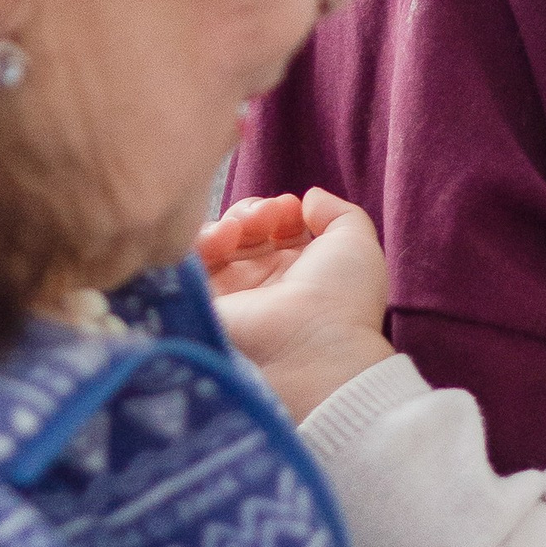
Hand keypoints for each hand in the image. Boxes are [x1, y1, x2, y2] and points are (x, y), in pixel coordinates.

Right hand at [196, 188, 394, 421]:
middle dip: (253, 211)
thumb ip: (337, 213)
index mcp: (300, 269)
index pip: (276, 227)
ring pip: (216, 241)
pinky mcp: (206, 301)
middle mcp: (264, 281)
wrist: (314, 349)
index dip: (279, 209)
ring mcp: (234, 291)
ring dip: (231, 221)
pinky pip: (190, 260)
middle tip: (268, 215)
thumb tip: (309, 197)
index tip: (290, 208)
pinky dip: (205, 238)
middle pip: (243, 230)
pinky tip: (227, 235)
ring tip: (247, 226)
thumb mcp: (356, 243)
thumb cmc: (342, 298)